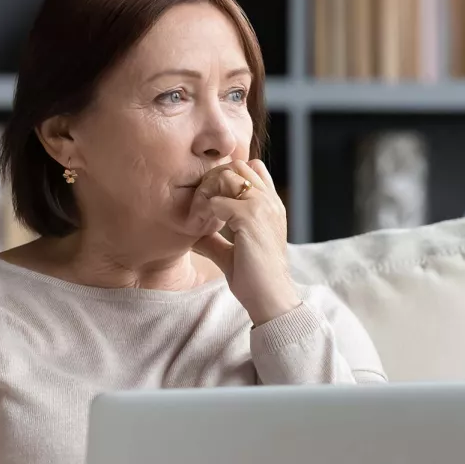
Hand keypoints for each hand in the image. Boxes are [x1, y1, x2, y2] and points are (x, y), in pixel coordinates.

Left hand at [189, 159, 300, 325]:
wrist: (270, 298)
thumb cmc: (255, 280)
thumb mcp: (232, 254)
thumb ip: (215, 240)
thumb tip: (194, 234)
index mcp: (270, 207)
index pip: (250, 169)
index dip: (226, 179)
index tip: (210, 204)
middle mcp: (269, 201)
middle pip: (238, 165)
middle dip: (214, 180)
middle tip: (201, 206)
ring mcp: (262, 207)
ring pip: (228, 176)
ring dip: (208, 192)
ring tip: (199, 216)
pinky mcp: (251, 218)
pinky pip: (217, 201)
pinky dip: (203, 211)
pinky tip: (199, 229)